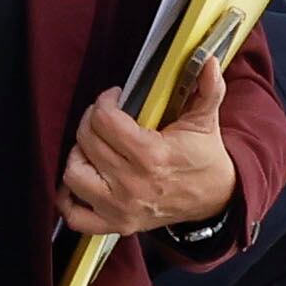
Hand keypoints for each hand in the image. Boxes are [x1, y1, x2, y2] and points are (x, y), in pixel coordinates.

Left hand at [60, 46, 239, 237]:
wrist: (216, 200)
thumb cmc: (205, 158)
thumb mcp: (206, 122)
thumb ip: (207, 89)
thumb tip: (208, 60)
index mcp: (152, 156)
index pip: (105, 121)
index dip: (105, 102)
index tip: (114, 98)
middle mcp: (132, 184)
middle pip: (87, 142)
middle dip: (91, 122)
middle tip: (103, 117)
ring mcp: (121, 207)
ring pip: (73, 175)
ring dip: (78, 156)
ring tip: (93, 146)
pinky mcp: (116, 224)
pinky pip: (75, 216)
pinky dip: (69, 199)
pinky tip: (81, 178)